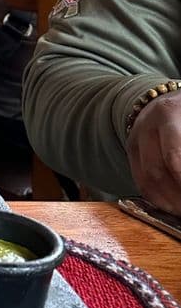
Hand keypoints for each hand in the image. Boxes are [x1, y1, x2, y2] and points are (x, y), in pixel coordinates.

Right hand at [127, 93, 180, 210]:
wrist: (167, 100)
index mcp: (168, 112)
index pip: (174, 157)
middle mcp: (147, 125)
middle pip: (158, 171)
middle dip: (178, 196)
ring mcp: (135, 139)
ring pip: (147, 181)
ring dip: (170, 203)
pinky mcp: (131, 152)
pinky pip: (141, 183)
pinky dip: (159, 200)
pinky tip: (173, 207)